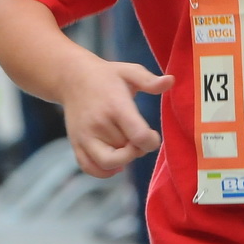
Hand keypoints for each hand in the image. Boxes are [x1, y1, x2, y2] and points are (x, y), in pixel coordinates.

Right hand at [55, 56, 170, 177]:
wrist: (72, 77)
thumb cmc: (107, 76)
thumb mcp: (129, 71)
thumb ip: (150, 80)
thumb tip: (171, 81)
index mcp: (115, 106)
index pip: (138, 137)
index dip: (151, 142)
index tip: (153, 135)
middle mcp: (98, 124)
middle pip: (126, 151)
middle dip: (138, 148)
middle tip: (138, 136)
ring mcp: (85, 136)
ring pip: (109, 163)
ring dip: (123, 160)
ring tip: (126, 147)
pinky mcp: (76, 143)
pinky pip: (90, 168)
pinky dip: (105, 171)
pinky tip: (115, 162)